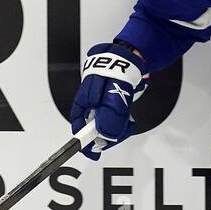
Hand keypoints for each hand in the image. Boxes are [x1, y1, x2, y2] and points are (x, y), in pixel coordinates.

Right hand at [69, 42, 145, 159]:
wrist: (131, 57)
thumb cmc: (116, 71)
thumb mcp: (113, 94)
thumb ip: (110, 115)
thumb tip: (107, 135)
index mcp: (83, 102)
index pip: (79, 127)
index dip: (84, 142)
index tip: (93, 152)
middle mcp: (90, 105)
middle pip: (94, 129)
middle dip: (108, 134)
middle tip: (121, 132)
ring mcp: (101, 104)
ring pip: (107, 125)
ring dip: (118, 127)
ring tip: (128, 121)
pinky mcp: (113, 104)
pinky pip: (116, 120)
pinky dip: (123, 122)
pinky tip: (129, 117)